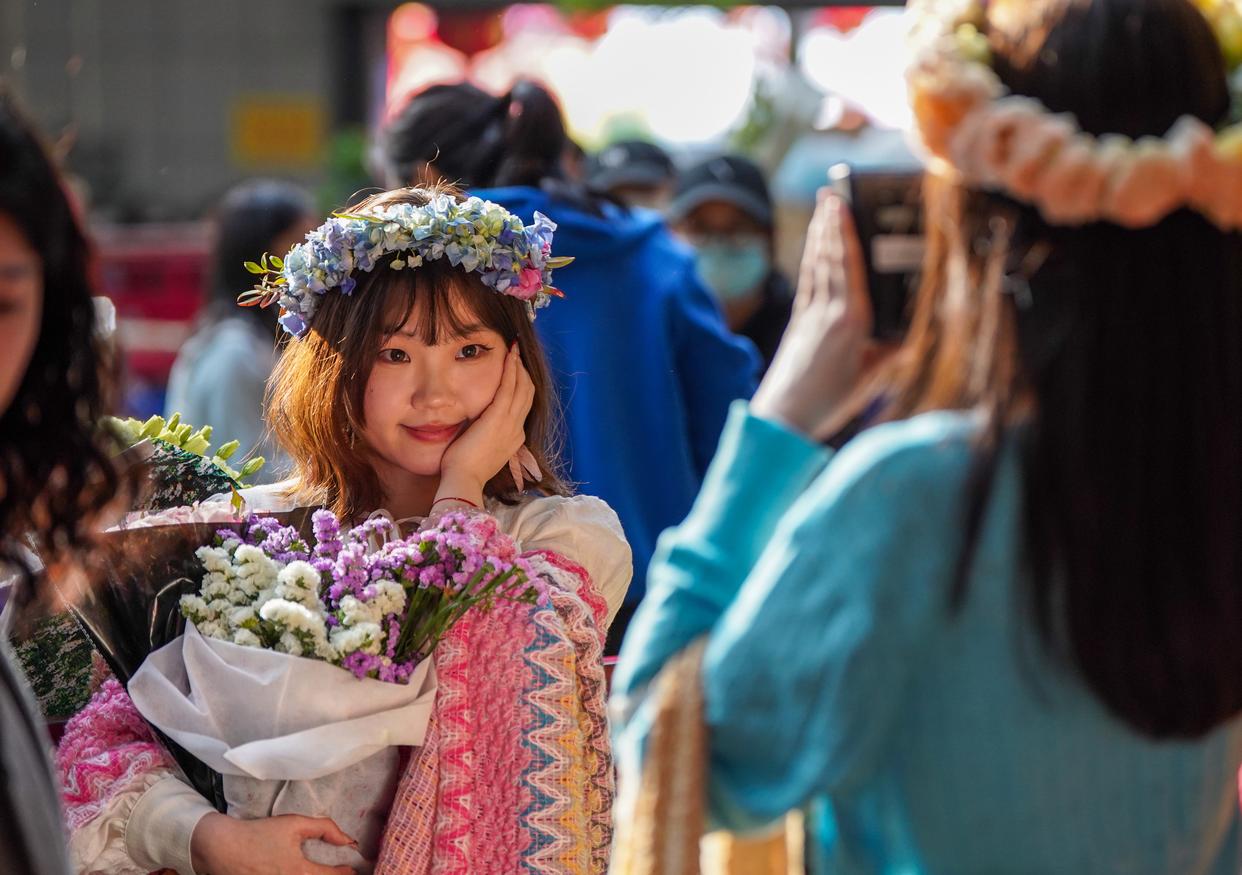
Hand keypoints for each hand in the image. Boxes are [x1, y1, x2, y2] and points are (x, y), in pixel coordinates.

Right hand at [190, 812, 357, 874]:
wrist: (222, 848)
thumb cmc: (259, 834)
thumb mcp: (294, 824)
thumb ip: (324, 829)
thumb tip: (348, 840)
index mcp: (299, 872)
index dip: (346, 872)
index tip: (352, 868)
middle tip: (340, 871)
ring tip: (321, 872)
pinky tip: (299, 873)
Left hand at [435, 344, 533, 505]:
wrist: (464, 480)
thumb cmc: (465, 470)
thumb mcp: (482, 452)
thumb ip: (485, 437)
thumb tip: (476, 425)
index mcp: (514, 438)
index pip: (523, 406)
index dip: (523, 386)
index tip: (517, 371)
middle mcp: (517, 429)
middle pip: (528, 393)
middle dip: (524, 372)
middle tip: (518, 354)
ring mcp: (510, 423)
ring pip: (522, 387)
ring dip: (519, 366)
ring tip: (514, 350)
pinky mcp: (498, 418)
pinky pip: (508, 388)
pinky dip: (510, 370)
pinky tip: (509, 356)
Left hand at [751, 191, 873, 439]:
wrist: (784, 418)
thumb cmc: (831, 402)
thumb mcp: (872, 378)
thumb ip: (891, 352)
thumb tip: (910, 332)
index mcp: (851, 321)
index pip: (849, 265)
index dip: (845, 232)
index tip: (843, 202)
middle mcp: (828, 312)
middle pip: (830, 257)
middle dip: (830, 223)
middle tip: (830, 191)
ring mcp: (809, 316)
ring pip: (816, 266)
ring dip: (819, 235)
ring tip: (821, 209)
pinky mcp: (798, 324)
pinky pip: (807, 282)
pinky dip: (811, 260)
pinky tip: (813, 248)